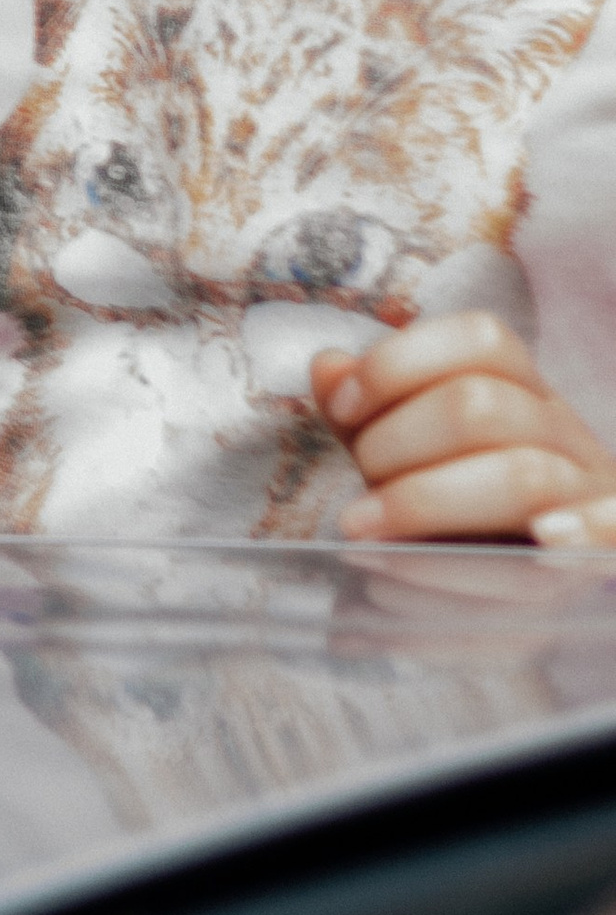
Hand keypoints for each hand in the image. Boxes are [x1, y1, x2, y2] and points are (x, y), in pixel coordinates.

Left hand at [314, 316, 615, 539]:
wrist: (540, 574)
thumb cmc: (461, 506)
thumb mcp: (409, 450)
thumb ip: (367, 411)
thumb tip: (328, 366)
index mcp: (524, 390)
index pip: (480, 340)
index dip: (398, 363)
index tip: (343, 407)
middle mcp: (564, 433)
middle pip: (484, 405)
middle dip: (398, 441)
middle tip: (357, 483)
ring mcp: (590, 494)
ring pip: (524, 476)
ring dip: (427, 500)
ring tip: (365, 528)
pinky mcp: (606, 557)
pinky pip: (610, 533)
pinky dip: (583, 531)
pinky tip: (541, 541)